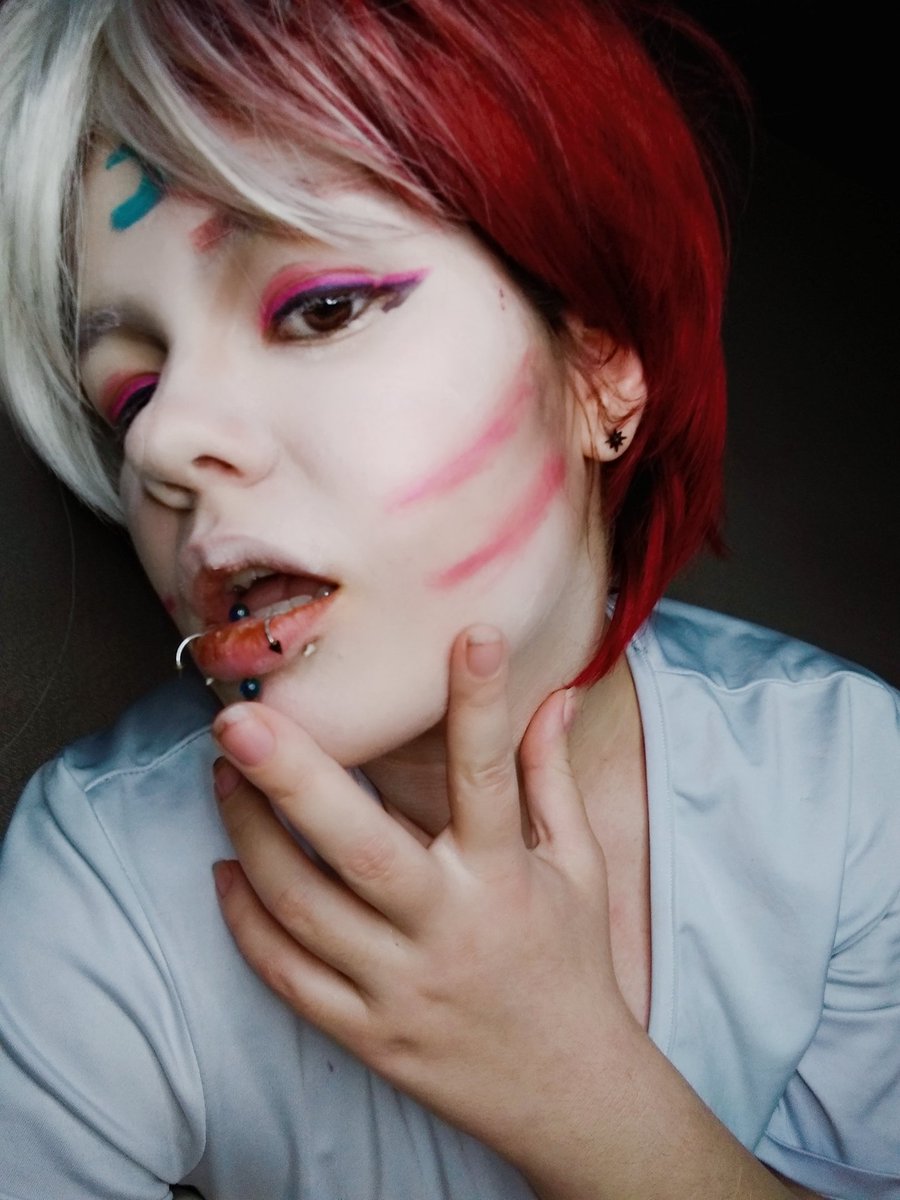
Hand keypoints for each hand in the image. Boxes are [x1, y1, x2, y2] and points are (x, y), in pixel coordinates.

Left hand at [211, 626, 632, 1163]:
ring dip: (250, 836)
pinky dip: (246, 921)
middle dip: (292, 777)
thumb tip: (559, 694)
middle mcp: (448, 928)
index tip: (470, 634)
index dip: (480, 702)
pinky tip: (225, 870)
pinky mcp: (365, 1031)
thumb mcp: (579, 866)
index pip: (490, 776)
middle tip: (237, 717)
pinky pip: (286, 975)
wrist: (569, 1092)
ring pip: (303, 907)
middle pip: (359, 847)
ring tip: (223, 776)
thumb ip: (553, 777)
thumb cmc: (571, 963)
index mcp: (506, 878)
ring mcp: (399, 986)